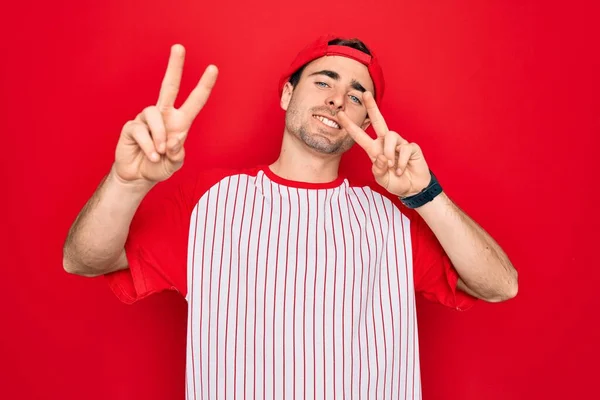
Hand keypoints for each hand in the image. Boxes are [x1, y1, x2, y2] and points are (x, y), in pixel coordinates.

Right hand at [113, 44, 217, 184]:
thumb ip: (178, 154)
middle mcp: (164, 116)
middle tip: (179, 47)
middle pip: (169, 86)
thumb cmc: (159, 167)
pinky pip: (141, 131)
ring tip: (160, 153)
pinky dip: (149, 146)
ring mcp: (146, 119)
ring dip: (159, 137)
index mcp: (180, 122)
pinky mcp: (132, 127)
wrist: (138, 176)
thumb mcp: (175, 164)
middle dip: (174, 66)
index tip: (213, 68)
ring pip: (154, 114)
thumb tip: (175, 139)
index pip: (194, 101)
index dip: (204, 85)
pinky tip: (151, 155)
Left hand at [338, 92, 430, 196]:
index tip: (340, 115)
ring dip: (389, 152)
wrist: (413, 188)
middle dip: (372, 107)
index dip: (350, 125)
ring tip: (391, 166)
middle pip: (378, 120)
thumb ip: (378, 170)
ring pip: (390, 136)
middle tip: (365, 94)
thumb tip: (382, 157)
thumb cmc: (395, 182)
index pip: (360, 135)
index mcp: (374, 150)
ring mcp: (399, 144)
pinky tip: (401, 170)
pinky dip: (401, 162)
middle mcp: (385, 143)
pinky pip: (404, 148)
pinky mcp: (411, 147)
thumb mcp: (382, 180)